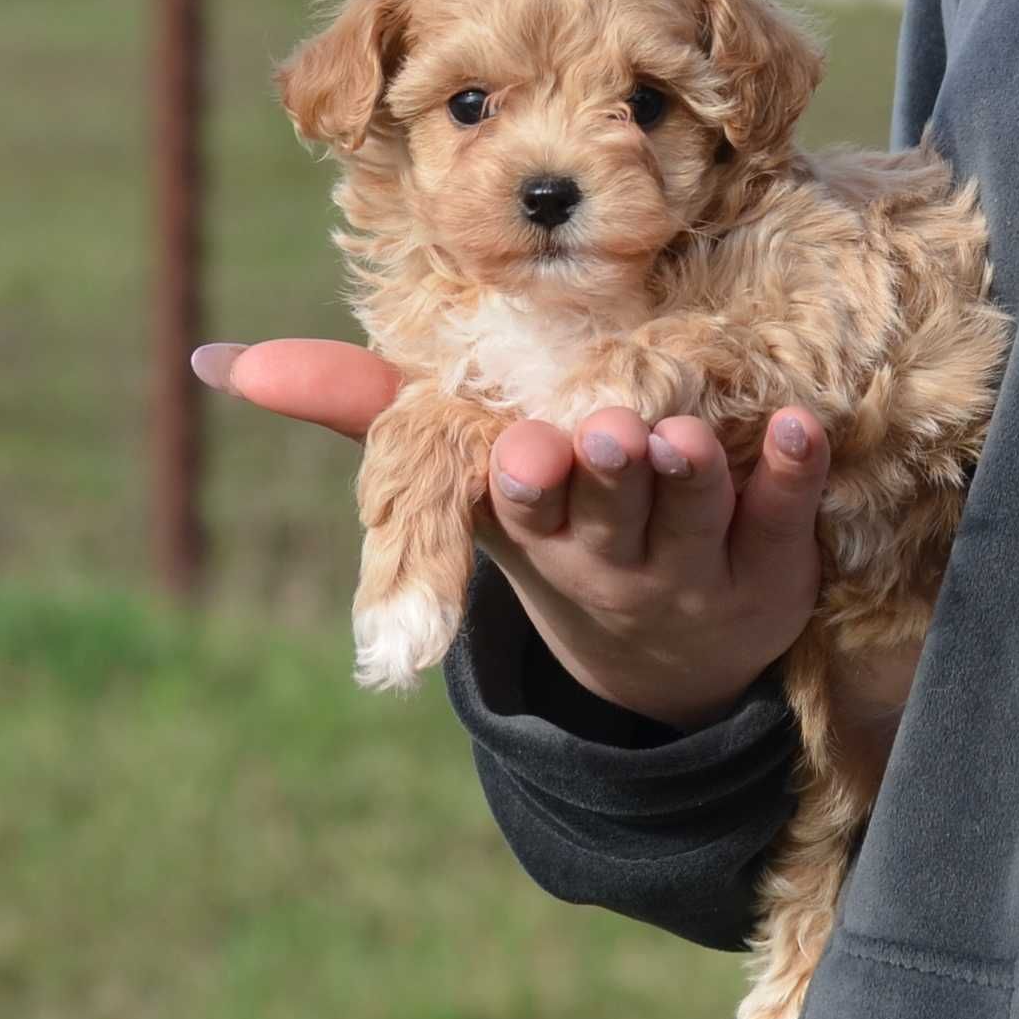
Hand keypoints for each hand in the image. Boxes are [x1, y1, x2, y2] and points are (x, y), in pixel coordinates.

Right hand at [197, 339, 826, 730]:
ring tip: (692, 436)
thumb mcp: (451, 477)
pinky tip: (802, 426)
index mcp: (527, 526)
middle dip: (606, 473)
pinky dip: (793, 471)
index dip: (525, 482)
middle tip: (609, 434)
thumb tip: (216, 362)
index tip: (522, 454)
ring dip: (697, 472)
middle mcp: (608, 552)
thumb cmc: (543, 523)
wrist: (662, 656)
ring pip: (697, 513)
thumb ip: (353, 408)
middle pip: (608, 508)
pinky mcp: (772, 559)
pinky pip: (786, 515)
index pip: (518, 505)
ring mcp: (694, 562)